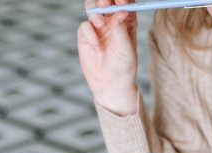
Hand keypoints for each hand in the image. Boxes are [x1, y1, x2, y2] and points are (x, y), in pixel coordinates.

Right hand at [77, 0, 138, 115]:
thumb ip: (121, 29)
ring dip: (94, 10)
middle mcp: (112, 20)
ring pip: (92, 7)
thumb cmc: (123, 67)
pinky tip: (97, 47)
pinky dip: (89, 33)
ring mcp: (98, 26)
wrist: (109, 84)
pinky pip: (84, 26)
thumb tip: (121, 11)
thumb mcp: (125, 48)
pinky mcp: (86, 34)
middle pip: (106, 1)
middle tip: (105, 3)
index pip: (124, 2)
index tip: (121, 0)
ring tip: (100, 22)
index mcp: (127, 20)